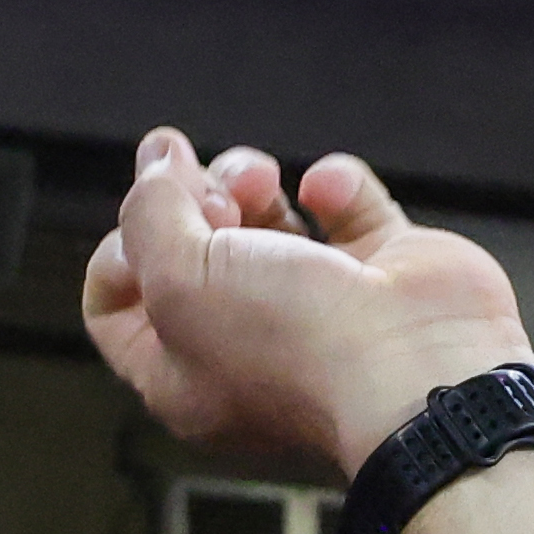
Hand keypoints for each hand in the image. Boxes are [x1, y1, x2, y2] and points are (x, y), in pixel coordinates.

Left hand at [77, 131, 532, 477]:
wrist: (418, 370)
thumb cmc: (295, 350)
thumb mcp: (178, 280)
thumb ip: (150, 212)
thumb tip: (157, 160)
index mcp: (180, 373)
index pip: (116, 306)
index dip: (119, 250)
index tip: (147, 222)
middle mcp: (246, 347)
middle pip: (191, 251)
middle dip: (192, 201)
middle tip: (213, 195)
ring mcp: (318, 308)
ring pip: (264, 222)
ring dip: (250, 181)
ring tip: (260, 180)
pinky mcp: (381, 272)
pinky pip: (346, 207)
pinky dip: (335, 185)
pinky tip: (330, 193)